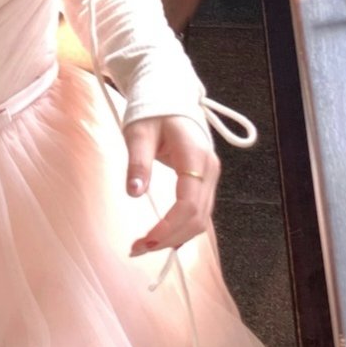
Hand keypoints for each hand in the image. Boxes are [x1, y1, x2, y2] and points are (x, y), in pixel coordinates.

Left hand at [123, 115, 219, 257]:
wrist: (170, 97)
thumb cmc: (153, 111)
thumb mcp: (139, 133)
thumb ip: (138, 163)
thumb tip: (135, 193)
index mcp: (195, 157)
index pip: (188, 203)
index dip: (168, 227)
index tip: (145, 240)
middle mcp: (209, 170)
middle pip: (197, 217)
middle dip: (169, 238)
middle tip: (137, 249)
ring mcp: (209, 176)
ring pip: (200, 219)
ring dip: (175, 237)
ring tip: (144, 246)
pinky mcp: (203, 181)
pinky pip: (197, 212)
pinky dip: (180, 228)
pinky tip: (161, 236)